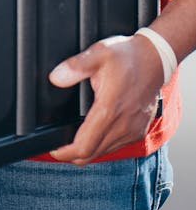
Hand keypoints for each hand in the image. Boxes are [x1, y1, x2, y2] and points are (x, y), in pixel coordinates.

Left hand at [48, 34, 162, 163]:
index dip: (65, 153)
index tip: (54, 149)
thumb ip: (75, 66)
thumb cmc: (127, 57)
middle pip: (92, 155)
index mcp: (109, 109)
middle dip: (72, 155)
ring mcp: (133, 131)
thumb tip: (55, 78)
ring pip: (104, 153)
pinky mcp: (139, 131)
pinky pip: (116, 147)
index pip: (84, 146)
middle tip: (59, 147)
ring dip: (88, 151)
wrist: (155, 59)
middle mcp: (123, 125)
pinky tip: (93, 135)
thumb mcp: (98, 53)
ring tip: (73, 141)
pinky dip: (102, 146)